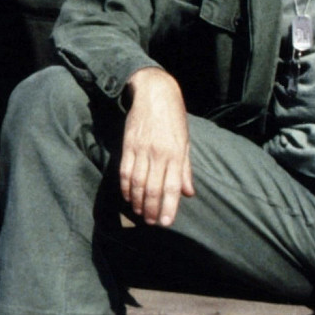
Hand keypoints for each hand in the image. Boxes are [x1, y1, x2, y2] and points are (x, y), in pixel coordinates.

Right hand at [118, 68, 194, 226]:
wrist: (155, 92)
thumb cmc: (174, 118)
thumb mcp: (185, 141)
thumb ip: (185, 169)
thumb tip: (188, 193)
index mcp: (176, 153)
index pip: (172, 186)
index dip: (169, 206)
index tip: (165, 222)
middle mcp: (159, 153)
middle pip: (153, 189)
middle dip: (151, 209)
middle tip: (151, 222)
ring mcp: (142, 149)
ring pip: (138, 183)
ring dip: (137, 202)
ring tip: (140, 213)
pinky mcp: (128, 145)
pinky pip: (125, 172)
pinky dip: (125, 187)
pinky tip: (128, 197)